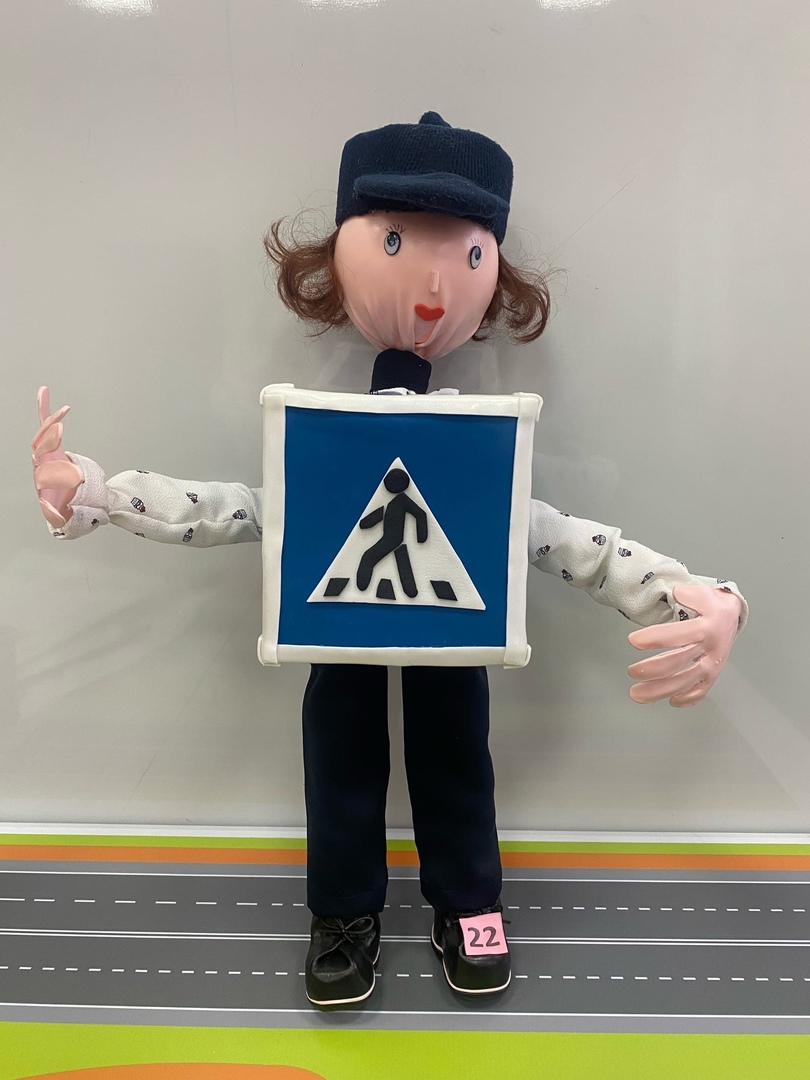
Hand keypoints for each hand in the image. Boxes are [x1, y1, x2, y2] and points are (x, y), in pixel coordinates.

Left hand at [32, 386, 83, 527]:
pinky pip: (46, 424)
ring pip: (43, 431)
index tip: (60, 449)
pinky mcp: (50, 444)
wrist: (64, 502)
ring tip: (43, 395)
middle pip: (41, 445)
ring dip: (44, 414)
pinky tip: (44, 393)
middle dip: (48, 435)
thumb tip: (51, 513)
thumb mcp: (61, 515)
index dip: (52, 464)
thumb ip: (56, 515)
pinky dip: (45, 409)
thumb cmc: (64, 508)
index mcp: (45, 481)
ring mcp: (45, 452)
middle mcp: (42, 464)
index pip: (45, 468)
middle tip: (58, 425)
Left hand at [627, 583, 742, 707]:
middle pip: (678, 663)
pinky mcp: (714, 675)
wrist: (733, 615)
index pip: (678, 634)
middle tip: (631, 671)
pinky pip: (701, 691)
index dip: (654, 638)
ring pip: (685, 682)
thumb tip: (677, 595)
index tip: (633, 641)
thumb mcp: (703, 591)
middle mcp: (710, 648)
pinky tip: (671, 701)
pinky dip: (686, 699)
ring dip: (659, 690)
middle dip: (651, 670)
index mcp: (706, 627)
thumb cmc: (712, 605)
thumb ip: (689, 593)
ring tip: (636, 693)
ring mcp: (712, 664)